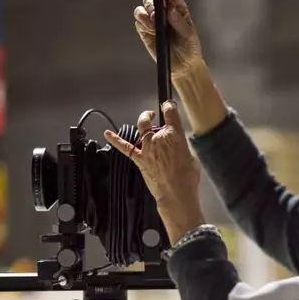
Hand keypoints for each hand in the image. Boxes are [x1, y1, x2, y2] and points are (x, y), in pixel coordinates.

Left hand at [104, 101, 203, 242]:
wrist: (176, 193)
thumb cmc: (187, 177)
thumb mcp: (191, 156)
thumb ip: (181, 146)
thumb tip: (176, 145)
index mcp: (175, 135)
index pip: (170, 113)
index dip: (169, 107)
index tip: (168, 106)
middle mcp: (159, 138)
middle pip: (154, 122)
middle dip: (154, 117)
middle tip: (155, 116)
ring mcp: (147, 148)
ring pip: (141, 129)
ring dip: (143, 121)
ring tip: (146, 117)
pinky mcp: (140, 159)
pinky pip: (125, 148)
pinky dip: (115, 140)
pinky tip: (107, 134)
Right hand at [134, 0, 203, 80]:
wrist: (184, 66)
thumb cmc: (190, 48)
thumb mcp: (188, 35)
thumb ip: (179, 21)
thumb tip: (169, 7)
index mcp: (177, 9)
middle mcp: (163, 13)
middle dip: (152, 3)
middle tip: (156, 14)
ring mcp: (153, 22)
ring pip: (142, 9)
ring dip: (145, 13)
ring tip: (153, 24)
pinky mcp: (145, 32)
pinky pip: (139, 23)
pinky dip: (143, 23)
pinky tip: (151, 29)